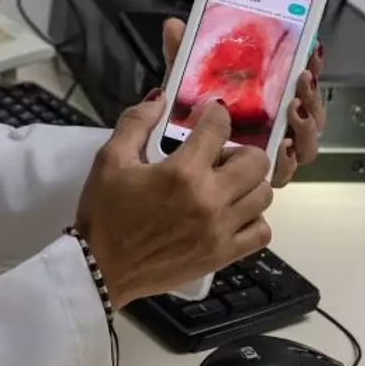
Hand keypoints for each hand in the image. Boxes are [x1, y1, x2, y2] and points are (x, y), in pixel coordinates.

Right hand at [73, 95, 272, 305]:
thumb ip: (136, 123)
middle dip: (239, 150)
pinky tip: (232, 214)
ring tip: (226, 185)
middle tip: (218, 156)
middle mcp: (210, 199)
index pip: (218, 128)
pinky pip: (262, 232)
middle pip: (255, 161)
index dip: (215, 114)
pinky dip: (254, 219)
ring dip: (249, 183)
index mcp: (182, 172)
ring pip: (264, 195)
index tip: (208, 115)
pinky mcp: (223, 255)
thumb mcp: (110, 160)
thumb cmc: (104, 212)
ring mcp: (221, 230)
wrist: (101, 268)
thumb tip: (161, 97)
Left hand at [159, 20, 325, 187]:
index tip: (311, 49)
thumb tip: (173, 26)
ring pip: (306, 142)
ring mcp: (274, 151)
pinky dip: (289, 158)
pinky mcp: (265, 176)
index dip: (311, 64)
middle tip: (301, 77)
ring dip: (306, 124)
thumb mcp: (187, 83)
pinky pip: (287, 170)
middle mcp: (277, 125)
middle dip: (311, 93)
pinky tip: (282, 145)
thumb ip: (184, 56)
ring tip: (293, 108)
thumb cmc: (187, 118)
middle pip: (311, 111)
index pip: (299, 80)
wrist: (168, 159)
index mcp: (266, 98)